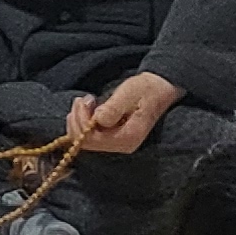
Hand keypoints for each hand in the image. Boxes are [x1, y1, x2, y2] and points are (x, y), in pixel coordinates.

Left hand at [68, 70, 184, 155]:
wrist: (157, 89)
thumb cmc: (144, 90)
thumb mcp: (129, 94)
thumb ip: (113, 108)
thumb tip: (97, 119)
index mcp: (128, 138)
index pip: (93, 140)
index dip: (83, 122)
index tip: (86, 101)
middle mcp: (122, 145)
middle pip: (87, 143)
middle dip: (78, 120)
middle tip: (83, 99)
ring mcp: (117, 143)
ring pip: (85, 140)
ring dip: (79, 119)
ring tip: (87, 100)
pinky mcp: (112, 137)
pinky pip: (90, 135)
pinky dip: (83, 121)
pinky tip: (88, 107)